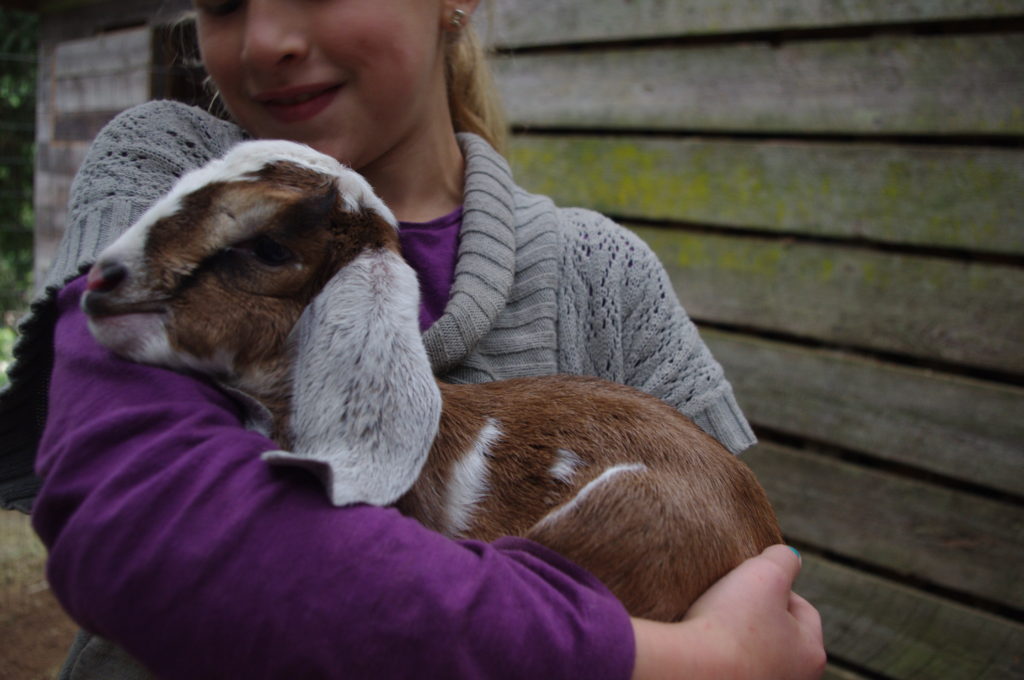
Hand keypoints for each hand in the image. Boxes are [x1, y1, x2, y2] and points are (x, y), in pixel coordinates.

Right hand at [631, 545, 825, 679]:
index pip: (803, 609)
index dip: (776, 587)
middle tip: (732, 600)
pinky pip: (732, 669)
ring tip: (715, 622)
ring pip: (756, 654)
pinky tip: (704, 645)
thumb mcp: (764, 574)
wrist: (690, 671)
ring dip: (740, 638)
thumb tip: (789, 556)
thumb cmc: (731, 623)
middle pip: (780, 635)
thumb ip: (783, 558)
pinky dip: (722, 657)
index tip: (748, 581)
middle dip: (759, 615)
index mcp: (812, 654)